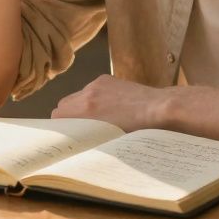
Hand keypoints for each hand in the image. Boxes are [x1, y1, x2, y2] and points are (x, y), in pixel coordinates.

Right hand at [51, 75, 170, 132]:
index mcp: (87, 109)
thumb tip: (77, 139)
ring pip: (76, 97)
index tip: (66, 135)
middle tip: (81, 130)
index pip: (57, 115)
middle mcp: (89, 93)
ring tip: (98, 119)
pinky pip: (89, 89)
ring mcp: (97, 84)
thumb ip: (88, 135)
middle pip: (63, 105)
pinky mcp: (105, 79)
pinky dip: (93, 98)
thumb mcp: (109, 139)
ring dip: (81, 107)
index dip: (60, 127)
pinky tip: (109, 108)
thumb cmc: (139, 130)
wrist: (161, 109)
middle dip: (68, 117)